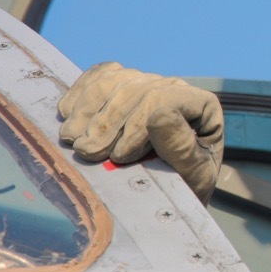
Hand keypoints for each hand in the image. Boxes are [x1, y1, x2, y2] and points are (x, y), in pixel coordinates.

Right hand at [58, 62, 223, 203]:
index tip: (118, 157)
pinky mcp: (125, 86)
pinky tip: (68, 115)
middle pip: (135, 88)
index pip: (164, 98)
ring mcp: (148, 84)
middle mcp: (176, 89)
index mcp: (202, 106)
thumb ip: (180, 147)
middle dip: (107, 122)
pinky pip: (101, 76)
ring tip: (74, 141)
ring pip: (114, 80)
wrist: (167, 196)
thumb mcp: (192, 176)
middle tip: (88, 154)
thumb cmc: (185, 188)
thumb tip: (159, 114)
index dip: (137, 125)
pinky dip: (81, 93)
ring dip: (88, 110)